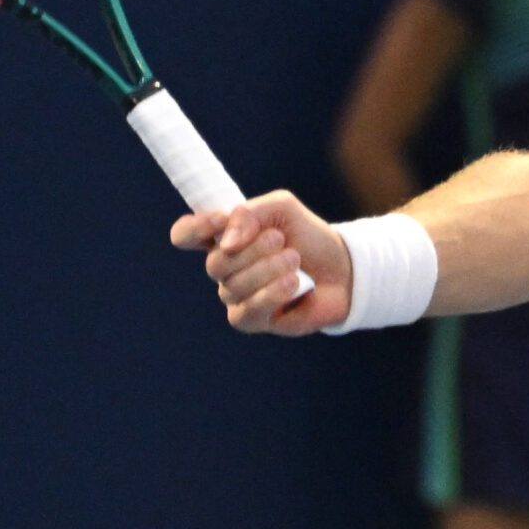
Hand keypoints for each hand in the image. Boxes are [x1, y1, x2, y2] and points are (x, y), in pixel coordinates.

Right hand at [169, 190, 350, 334]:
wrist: (343, 268)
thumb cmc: (308, 236)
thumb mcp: (282, 209)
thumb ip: (250, 213)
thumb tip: (227, 241)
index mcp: (223, 238)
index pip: (185, 235)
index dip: (194, 229)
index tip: (220, 220)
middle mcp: (224, 269)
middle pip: (215, 263)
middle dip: (251, 249)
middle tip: (280, 239)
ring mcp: (236, 296)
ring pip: (234, 286)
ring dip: (269, 269)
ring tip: (295, 259)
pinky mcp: (252, 320)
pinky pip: (248, 310)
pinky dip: (273, 293)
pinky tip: (294, 284)